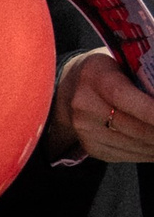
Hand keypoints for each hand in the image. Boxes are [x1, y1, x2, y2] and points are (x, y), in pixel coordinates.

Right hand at [53, 49, 153, 163]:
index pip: (124, 96)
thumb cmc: (107, 71)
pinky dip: (150, 153)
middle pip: (135, 127)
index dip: (153, 111)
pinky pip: (129, 155)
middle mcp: (85, 106)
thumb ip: (145, 74)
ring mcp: (86, 130)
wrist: (70, 88)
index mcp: (95, 77)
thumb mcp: (121, 60)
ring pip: (135, 145)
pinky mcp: (92, 147)